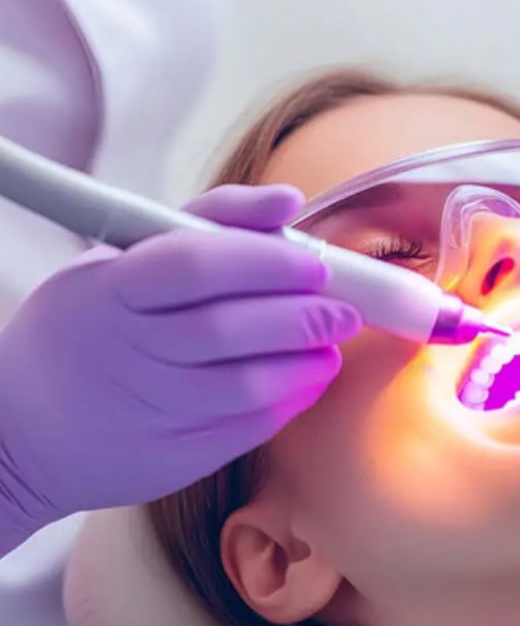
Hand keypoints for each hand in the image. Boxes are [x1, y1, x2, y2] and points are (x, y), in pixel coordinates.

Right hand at [0, 185, 360, 537]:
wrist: (18, 434)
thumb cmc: (85, 329)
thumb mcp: (120, 262)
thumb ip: (207, 225)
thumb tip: (289, 201)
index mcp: (110, 290)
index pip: (196, 264)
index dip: (266, 262)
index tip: (314, 265)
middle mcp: (128, 351)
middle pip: (230, 329)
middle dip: (304, 317)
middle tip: (345, 309)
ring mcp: (148, 410)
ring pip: (248, 387)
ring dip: (306, 363)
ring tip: (328, 344)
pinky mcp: (172, 458)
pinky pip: (248, 429)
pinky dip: (290, 402)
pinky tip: (306, 379)